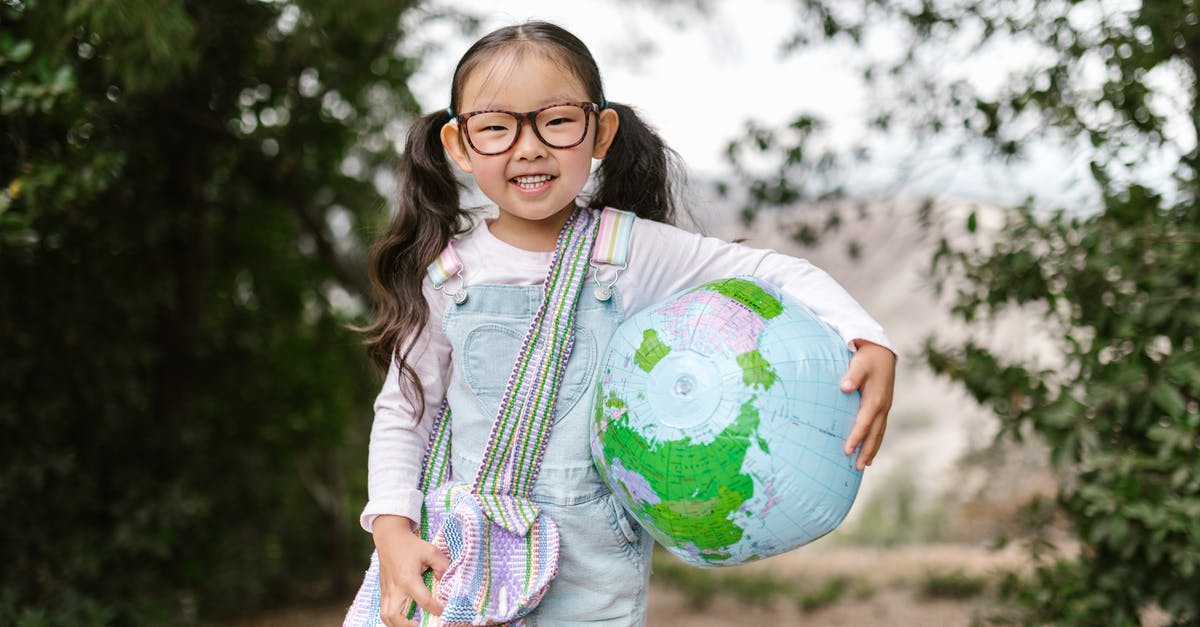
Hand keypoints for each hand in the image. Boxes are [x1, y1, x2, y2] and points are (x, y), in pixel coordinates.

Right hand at [373, 515, 448, 625]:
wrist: (389, 538)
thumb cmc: (411, 545)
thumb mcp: (431, 551)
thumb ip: (442, 565)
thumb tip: (445, 580)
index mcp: (408, 578)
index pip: (423, 600)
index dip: (436, 608)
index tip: (444, 611)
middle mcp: (395, 587)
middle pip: (394, 615)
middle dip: (406, 626)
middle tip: (419, 625)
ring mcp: (386, 590)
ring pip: (385, 616)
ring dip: (397, 625)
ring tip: (411, 625)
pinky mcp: (383, 590)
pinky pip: (384, 610)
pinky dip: (392, 618)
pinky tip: (403, 619)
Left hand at [840, 340, 895, 470]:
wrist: (882, 352)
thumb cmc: (867, 358)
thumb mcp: (859, 364)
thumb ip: (852, 376)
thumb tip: (845, 387)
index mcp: (875, 399)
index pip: (864, 423)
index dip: (855, 437)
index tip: (846, 450)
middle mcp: (882, 407)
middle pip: (874, 434)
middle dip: (866, 451)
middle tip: (857, 468)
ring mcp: (885, 408)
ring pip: (879, 433)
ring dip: (872, 449)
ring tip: (864, 465)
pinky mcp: (883, 407)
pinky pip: (880, 428)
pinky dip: (876, 441)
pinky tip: (871, 451)